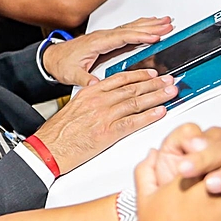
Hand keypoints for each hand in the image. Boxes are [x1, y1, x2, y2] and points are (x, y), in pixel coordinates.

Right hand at [31, 69, 177, 173]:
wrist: (50, 147)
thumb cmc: (60, 131)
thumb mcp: (75, 106)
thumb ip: (93, 100)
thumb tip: (108, 99)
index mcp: (90, 92)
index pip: (120, 79)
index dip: (139, 75)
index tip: (152, 73)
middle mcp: (99, 100)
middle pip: (132, 88)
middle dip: (154, 84)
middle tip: (169, 81)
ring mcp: (104, 115)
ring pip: (136, 102)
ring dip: (157, 96)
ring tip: (171, 93)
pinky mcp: (108, 132)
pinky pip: (133, 122)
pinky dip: (149, 116)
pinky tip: (160, 112)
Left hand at [42, 17, 172, 85]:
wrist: (52, 58)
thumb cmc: (61, 64)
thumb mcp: (70, 74)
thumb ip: (83, 79)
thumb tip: (94, 84)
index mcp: (96, 43)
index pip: (121, 38)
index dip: (139, 36)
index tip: (154, 37)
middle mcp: (102, 37)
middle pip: (130, 29)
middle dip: (150, 26)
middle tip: (168, 24)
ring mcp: (105, 37)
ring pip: (130, 27)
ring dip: (148, 24)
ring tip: (165, 22)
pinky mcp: (106, 39)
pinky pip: (127, 30)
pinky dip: (140, 27)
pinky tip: (149, 25)